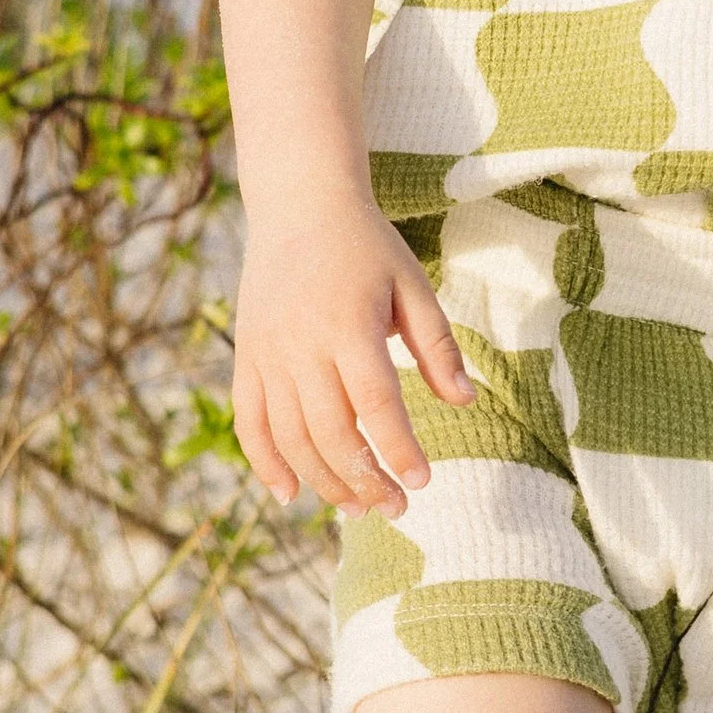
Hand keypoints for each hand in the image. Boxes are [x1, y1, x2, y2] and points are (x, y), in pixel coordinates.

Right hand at [231, 194, 472, 517]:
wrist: (298, 204)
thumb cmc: (366, 246)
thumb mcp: (413, 285)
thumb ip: (437, 346)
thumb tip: (465, 402)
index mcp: (348, 325)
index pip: (375, 404)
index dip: (398, 449)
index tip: (422, 482)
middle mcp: (301, 344)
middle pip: (330, 431)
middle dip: (364, 480)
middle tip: (396, 508)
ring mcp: (267, 353)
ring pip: (290, 436)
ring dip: (323, 480)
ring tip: (358, 508)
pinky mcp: (246, 357)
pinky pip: (250, 421)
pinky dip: (265, 463)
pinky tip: (290, 494)